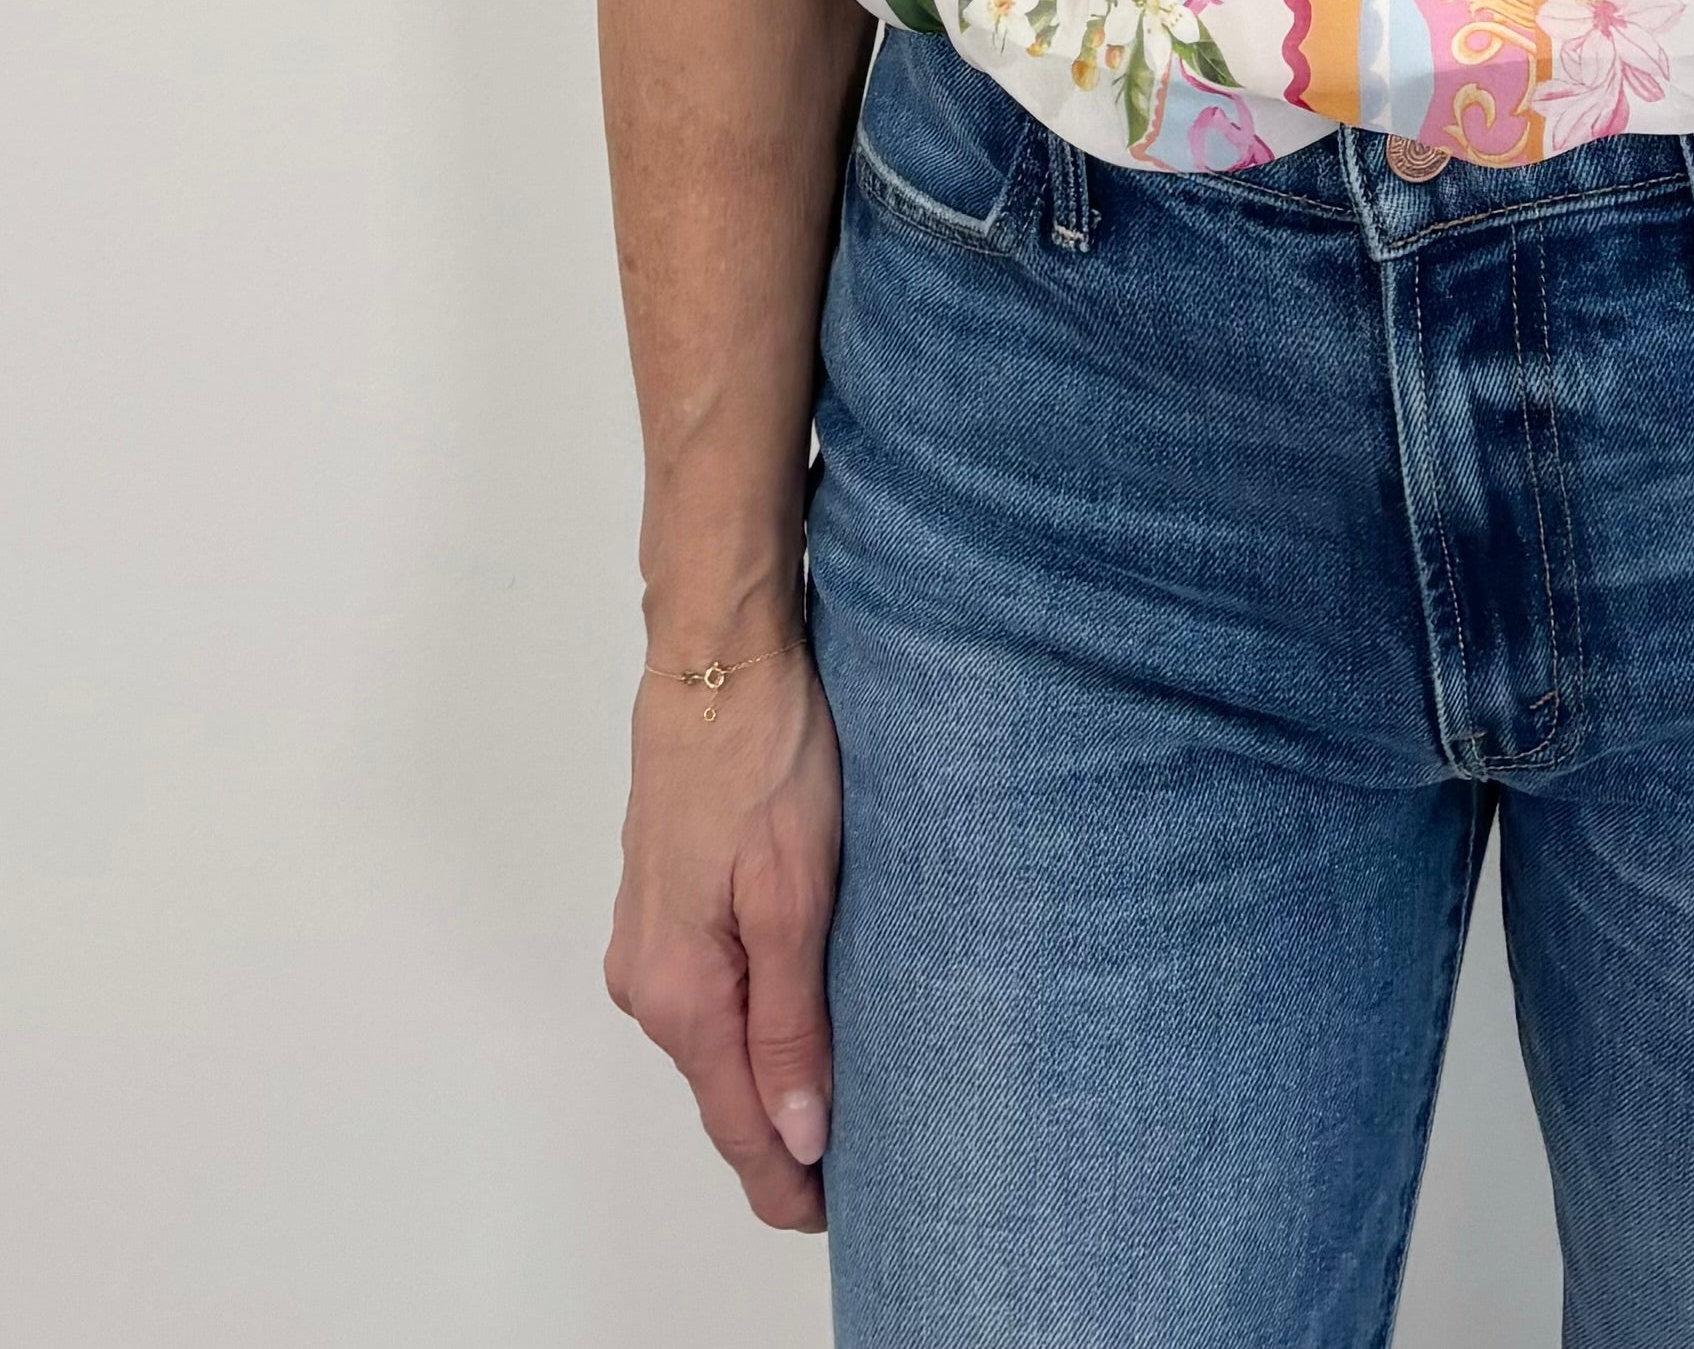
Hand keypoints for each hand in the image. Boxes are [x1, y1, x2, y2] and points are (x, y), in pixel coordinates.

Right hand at [603, 640, 842, 1230]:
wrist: (716, 660)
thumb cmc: (762, 758)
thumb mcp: (794, 895)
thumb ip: (791, 1023)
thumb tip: (796, 1136)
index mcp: (681, 992)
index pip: (738, 1127)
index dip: (789, 1183)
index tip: (841, 1216)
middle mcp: (649, 983)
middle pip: (723, 1093)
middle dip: (783, 1138)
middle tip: (860, 1168)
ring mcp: (649, 945)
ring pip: (716, 1043)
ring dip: (768, 1078)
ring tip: (839, 1103)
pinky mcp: (663, 907)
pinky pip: (709, 995)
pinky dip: (751, 1023)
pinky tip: (798, 1022)